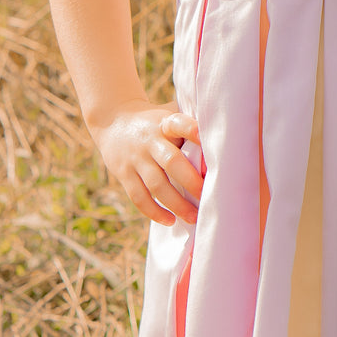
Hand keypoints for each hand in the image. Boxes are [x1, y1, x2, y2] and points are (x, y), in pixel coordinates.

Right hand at [91, 101, 203, 225]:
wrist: (112, 120)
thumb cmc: (155, 122)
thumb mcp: (169, 115)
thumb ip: (190, 127)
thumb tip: (224, 142)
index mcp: (165, 123)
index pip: (179, 124)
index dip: (192, 130)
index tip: (205, 139)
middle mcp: (150, 140)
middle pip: (172, 162)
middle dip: (191, 182)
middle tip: (208, 198)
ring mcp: (136, 158)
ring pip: (157, 185)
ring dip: (177, 204)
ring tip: (193, 217)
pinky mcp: (124, 174)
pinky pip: (139, 197)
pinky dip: (154, 212)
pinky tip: (170, 221)